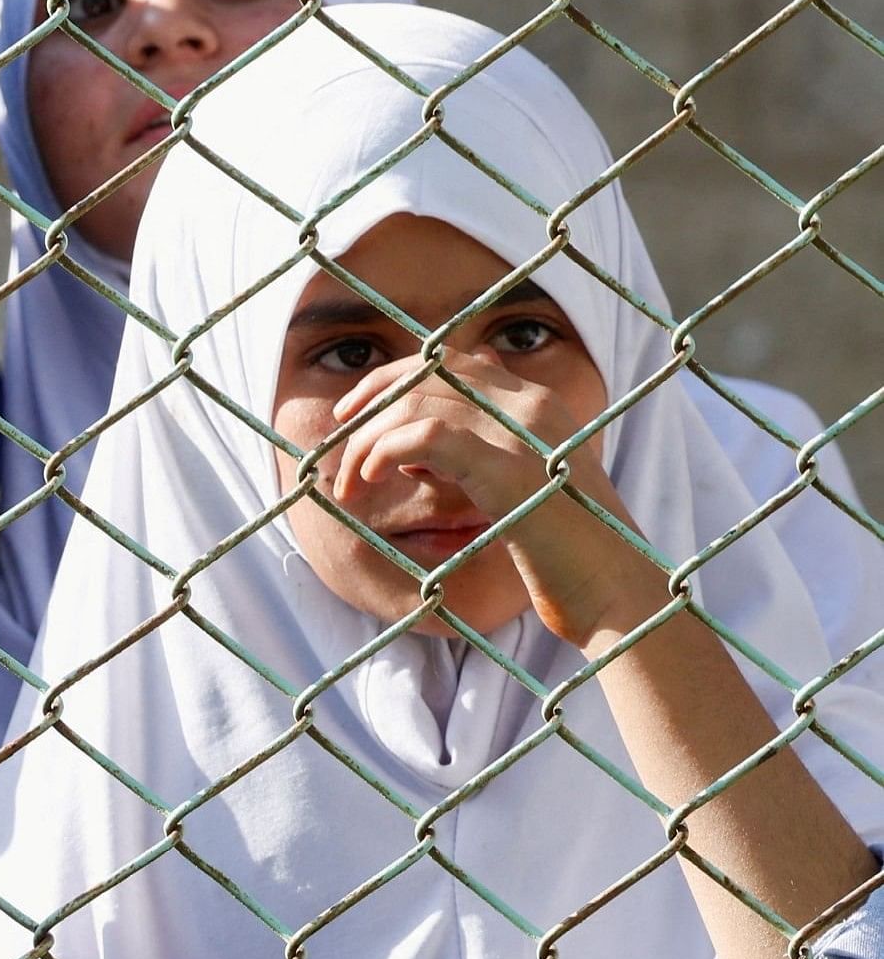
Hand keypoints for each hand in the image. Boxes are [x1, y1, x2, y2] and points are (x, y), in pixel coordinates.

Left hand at [328, 355, 658, 651]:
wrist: (620, 597)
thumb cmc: (568, 559)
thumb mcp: (520, 495)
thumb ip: (477, 463)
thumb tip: (414, 455)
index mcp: (541, 406)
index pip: (456, 361)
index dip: (396, 376)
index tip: (357, 412)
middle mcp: (535, 406)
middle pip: (431, 367)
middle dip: (372, 396)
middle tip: (339, 433)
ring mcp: (525, 434)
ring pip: (418, 400)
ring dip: (368, 439)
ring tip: (353, 483)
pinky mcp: (510, 472)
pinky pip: (426, 436)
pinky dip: (385, 452)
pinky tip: (373, 480)